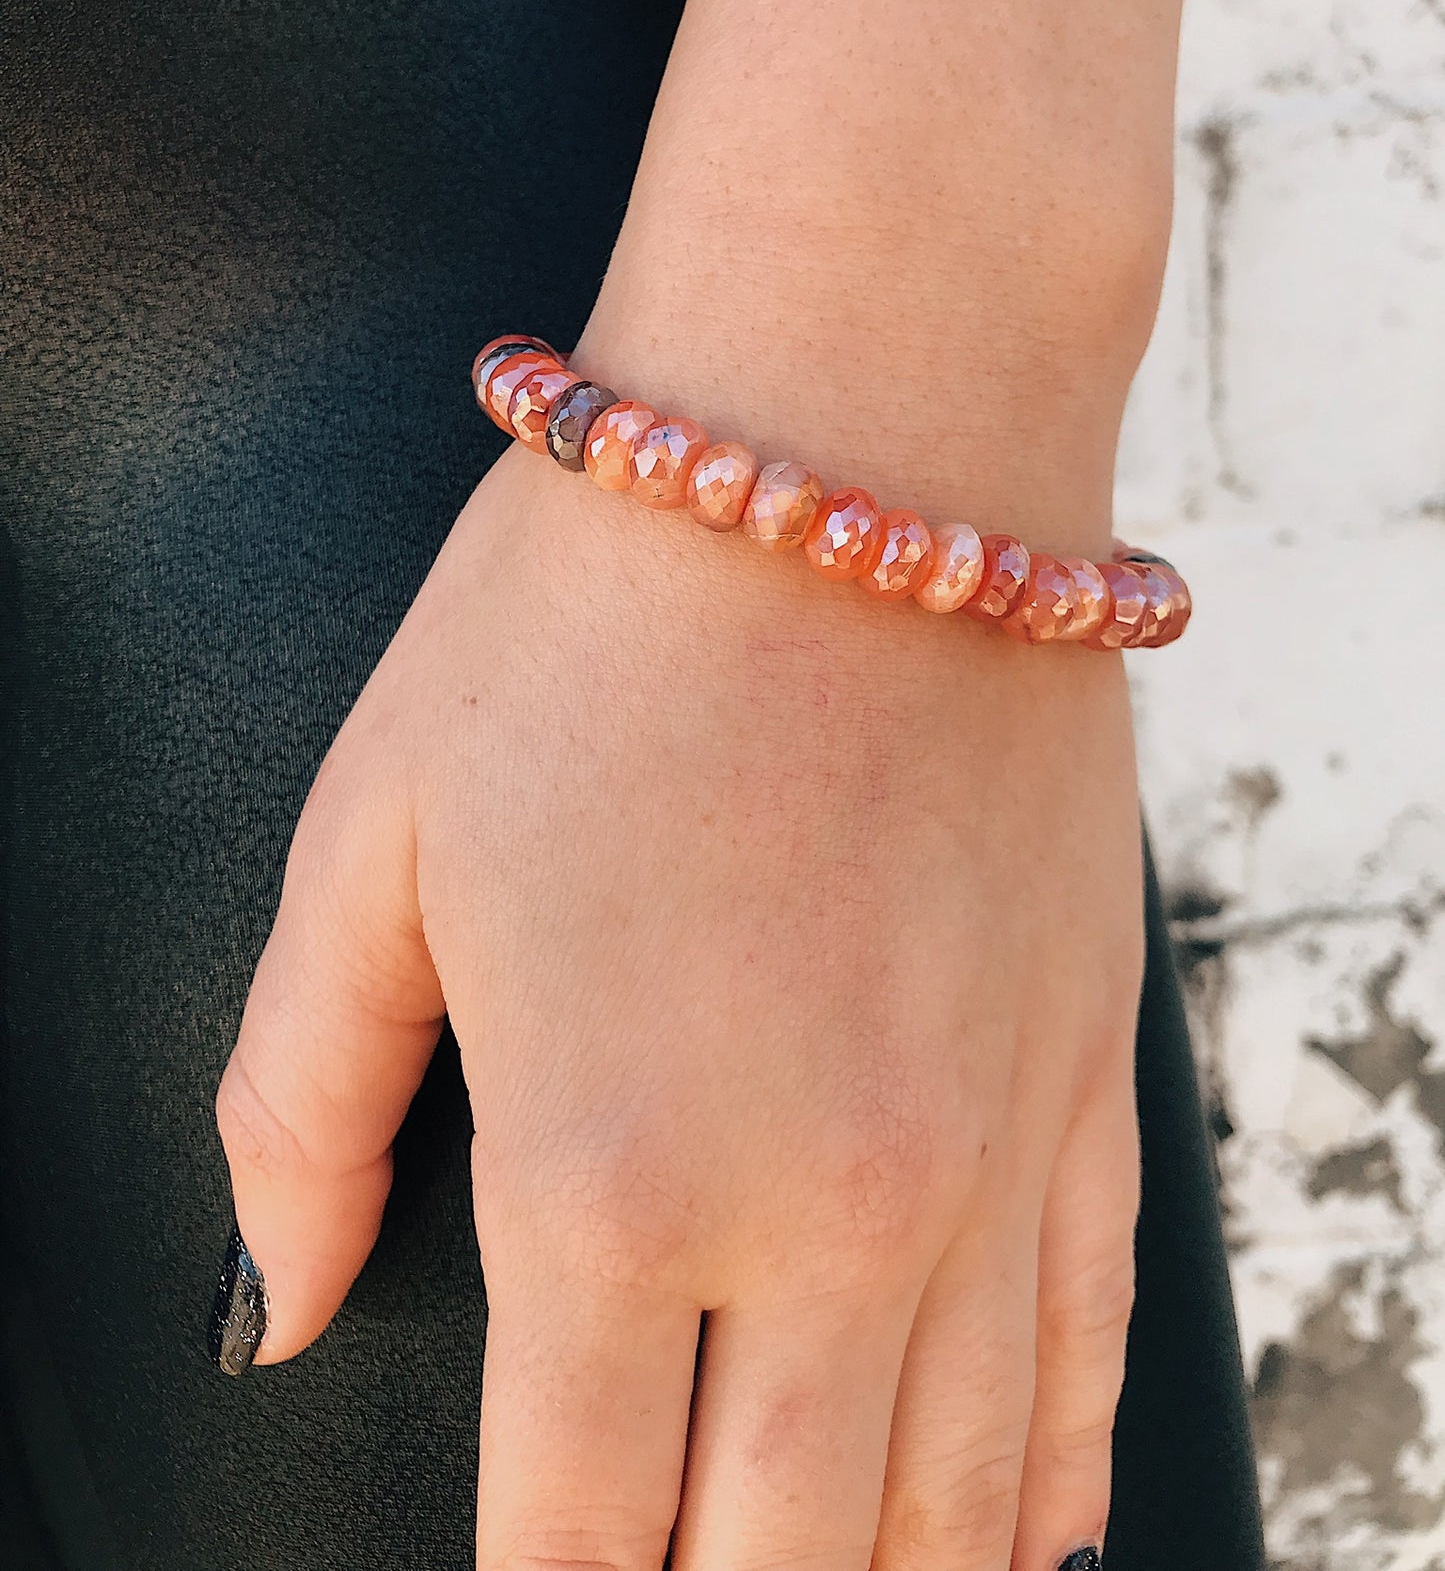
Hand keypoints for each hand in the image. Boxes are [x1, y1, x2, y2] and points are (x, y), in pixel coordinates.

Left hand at [216, 435, 1144, 1570]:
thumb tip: (280, 1308)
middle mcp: (833, 1207)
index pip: (574, 1534)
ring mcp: (991, 1151)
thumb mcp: (370, 843)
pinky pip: (1093, 1353)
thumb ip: (300, 1108)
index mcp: (615, 1172)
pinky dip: (1050, 1492)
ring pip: (962, 1510)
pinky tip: (1018, 1551)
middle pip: (782, 1566)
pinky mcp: (1090, 1073)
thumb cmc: (590, 614)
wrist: (860, 426)